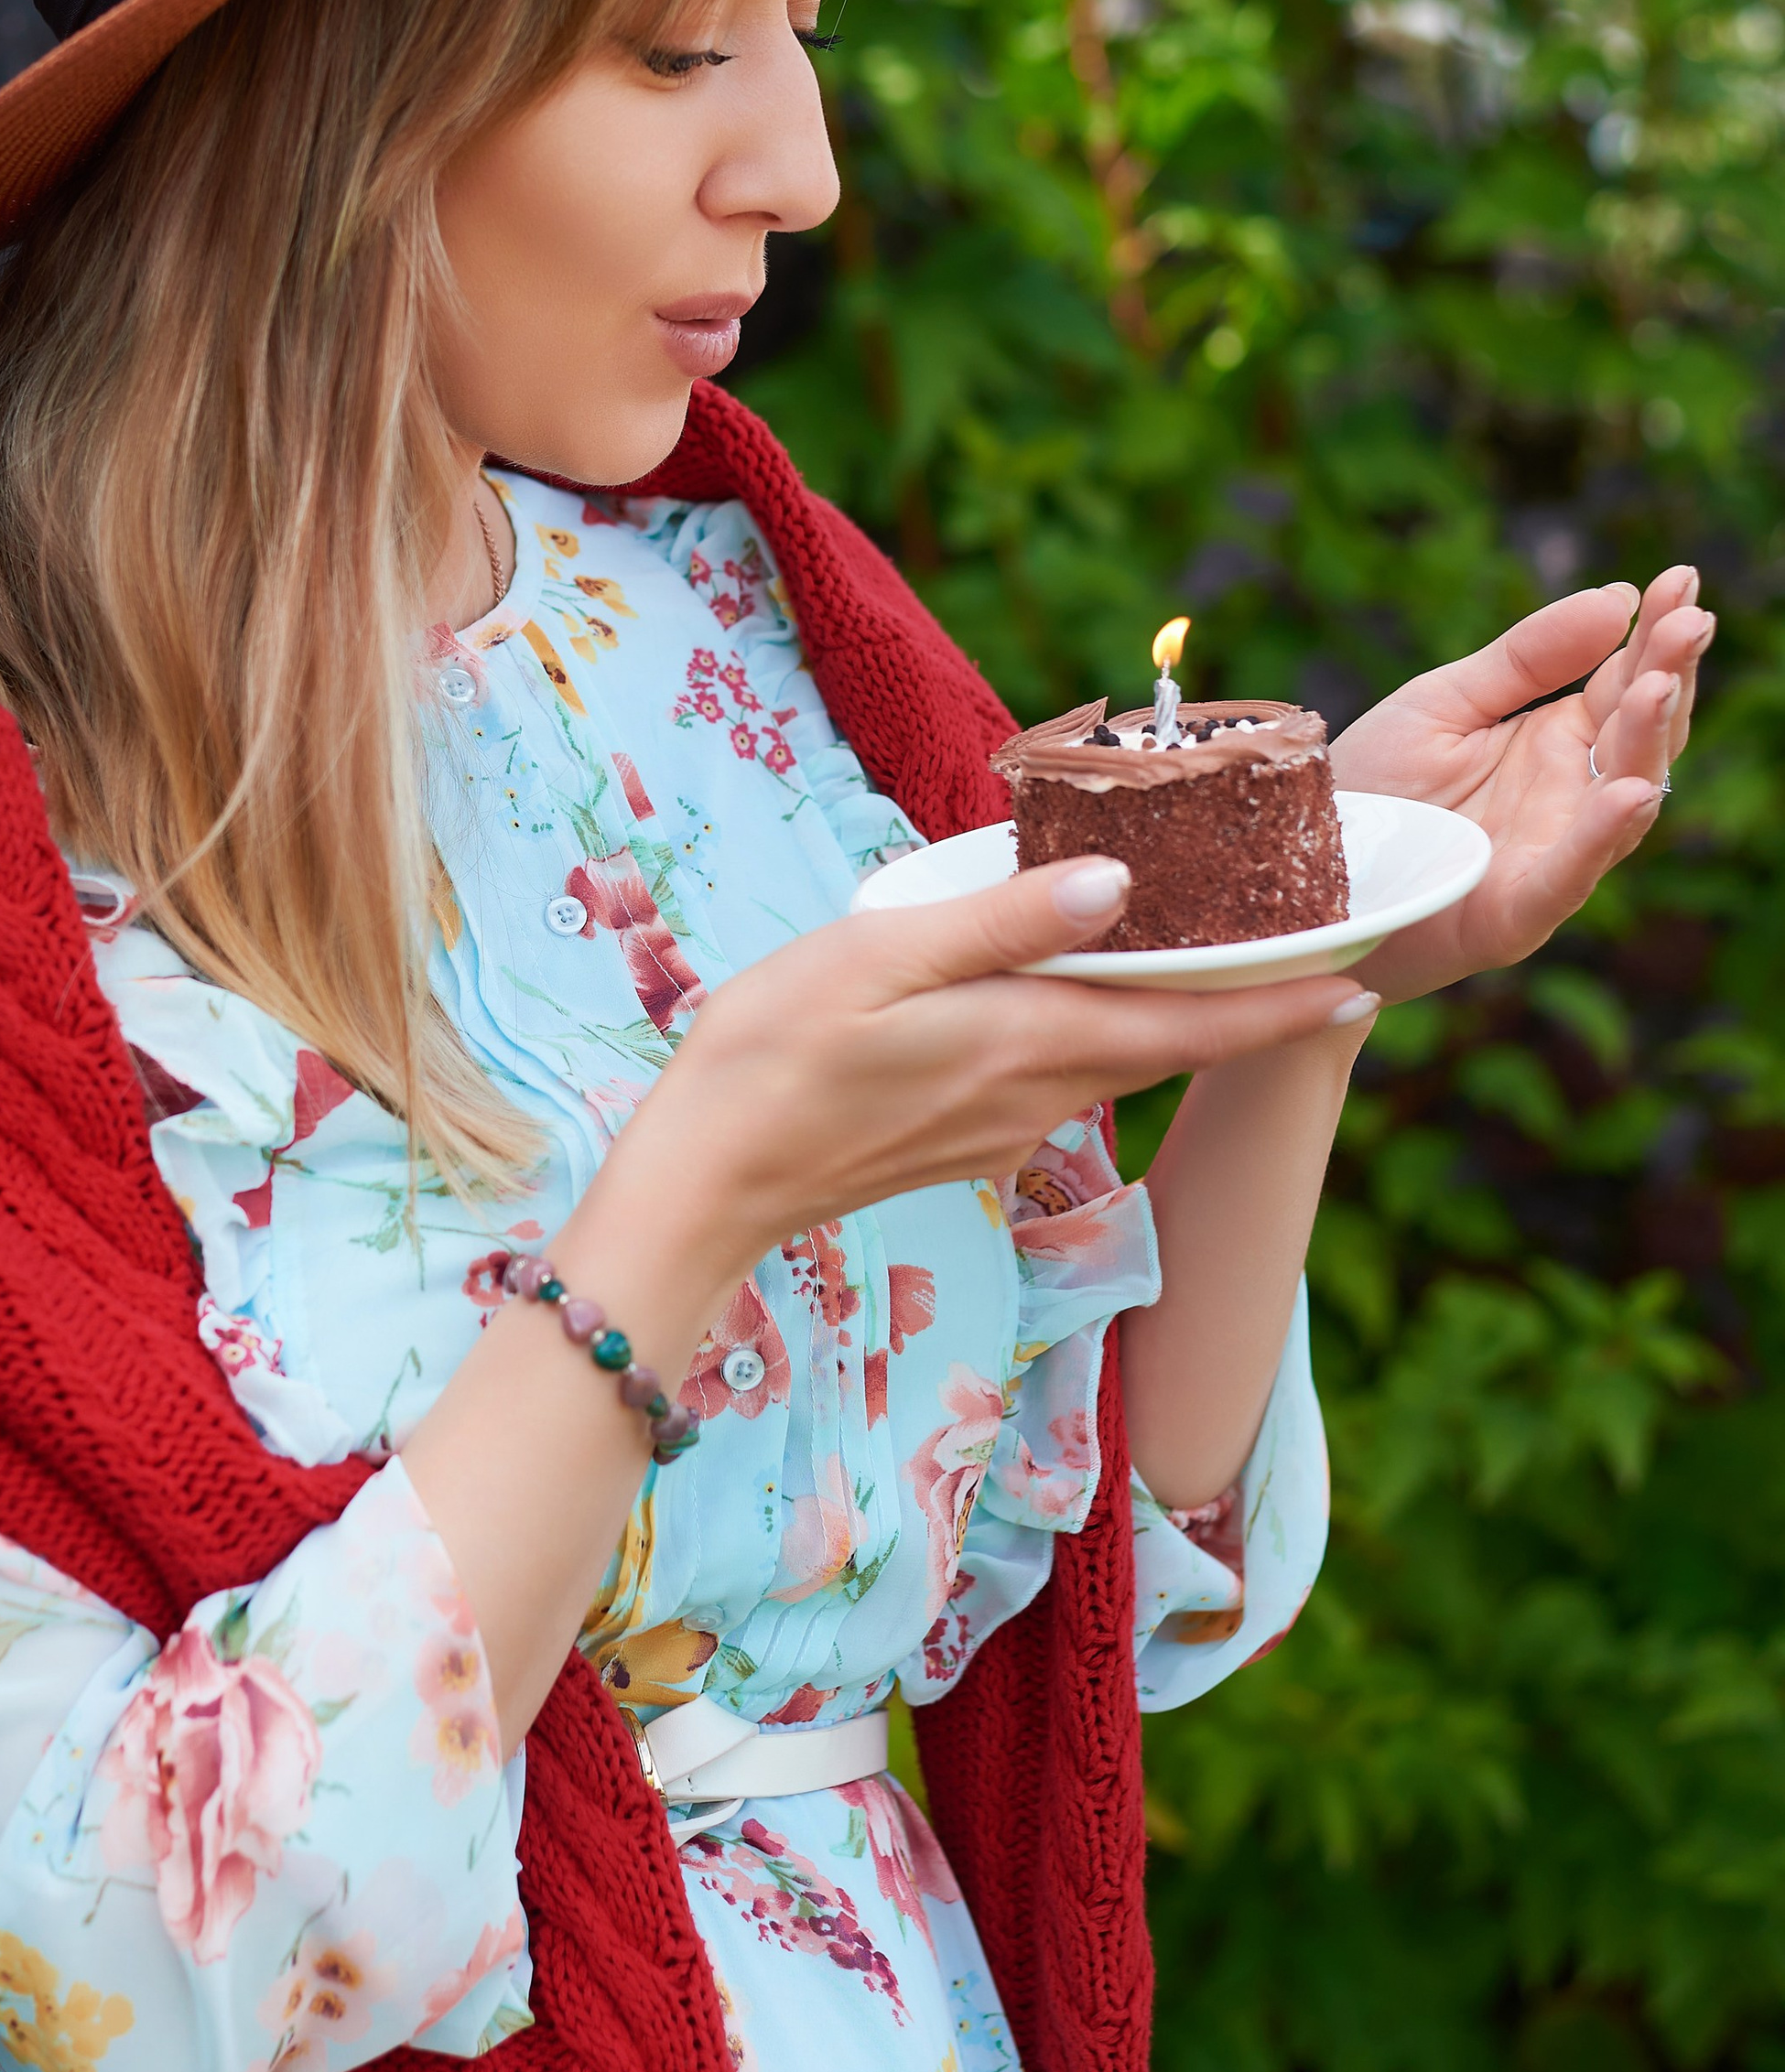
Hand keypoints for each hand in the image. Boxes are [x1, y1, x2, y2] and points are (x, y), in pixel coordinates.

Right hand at [590, 854, 1376, 1337]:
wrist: (707, 1184)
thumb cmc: (774, 1054)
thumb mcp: (879, 959)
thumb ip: (1000, 923)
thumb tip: (1117, 887)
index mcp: (1027, 1042)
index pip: (1189, 1022)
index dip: (1282, 1005)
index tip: (1365, 982)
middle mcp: (1035, 1096)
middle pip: (1171, 1045)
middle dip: (1250, 1008)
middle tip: (1321, 959)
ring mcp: (1003, 1129)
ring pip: (1117, 1062)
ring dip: (1176, 1020)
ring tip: (1217, 963)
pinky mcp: (966, 1142)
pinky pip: (1061, 1079)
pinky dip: (1099, 1037)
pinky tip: (1083, 1000)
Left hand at [1331, 565, 1712, 999]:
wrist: (1305, 875)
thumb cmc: (1381, 791)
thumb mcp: (1444, 703)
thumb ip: (1526, 659)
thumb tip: (1618, 596)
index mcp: (1558, 742)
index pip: (1627, 683)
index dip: (1657, 636)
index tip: (1682, 578)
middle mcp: (1570, 798)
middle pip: (1641, 737)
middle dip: (1668, 679)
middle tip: (1691, 621)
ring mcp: (1550, 857)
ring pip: (1622, 804)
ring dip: (1646, 745)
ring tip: (1659, 687)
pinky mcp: (1516, 913)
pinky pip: (1569, 876)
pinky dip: (1599, 838)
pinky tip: (1628, 792)